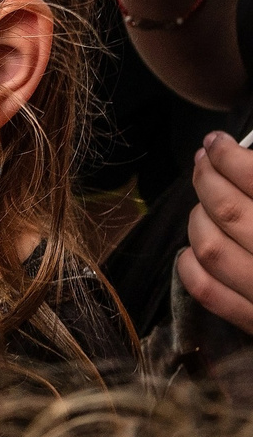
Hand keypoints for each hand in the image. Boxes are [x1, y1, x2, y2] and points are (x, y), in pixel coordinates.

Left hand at [183, 130, 252, 332]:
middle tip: (201, 163)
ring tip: (200, 203)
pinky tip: (189, 251)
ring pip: (212, 249)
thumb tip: (250, 162)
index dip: (230, 157)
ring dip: (196, 220)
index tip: (216, 142)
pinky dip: (191, 269)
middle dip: (206, 180)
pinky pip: (211, 293)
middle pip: (228, 211)